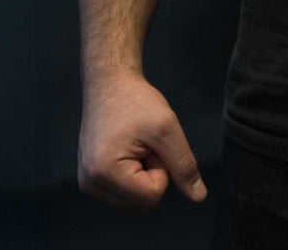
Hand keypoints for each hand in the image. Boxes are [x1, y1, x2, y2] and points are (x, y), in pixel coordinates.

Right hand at [78, 72, 207, 209]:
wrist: (109, 83)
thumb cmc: (137, 101)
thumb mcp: (167, 128)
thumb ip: (184, 164)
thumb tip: (199, 197)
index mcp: (104, 174)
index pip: (152, 197)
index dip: (162, 169)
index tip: (152, 142)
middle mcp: (90, 185)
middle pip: (142, 203)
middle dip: (152, 173)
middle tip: (144, 142)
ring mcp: (88, 183)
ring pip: (134, 200)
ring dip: (143, 173)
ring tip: (135, 144)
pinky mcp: (90, 178)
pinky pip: (124, 192)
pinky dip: (133, 173)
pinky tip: (126, 148)